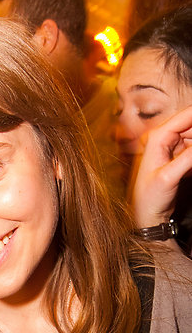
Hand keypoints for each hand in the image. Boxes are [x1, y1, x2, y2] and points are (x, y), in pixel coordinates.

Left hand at [131, 106, 191, 227]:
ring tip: (189, 168)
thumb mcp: (169, 177)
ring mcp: (170, 148)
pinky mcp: (177, 158)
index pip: (187, 115)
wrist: (145, 217)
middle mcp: (162, 138)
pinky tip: (190, 171)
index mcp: (157, 137)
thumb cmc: (149, 200)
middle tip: (190, 162)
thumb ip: (189, 157)